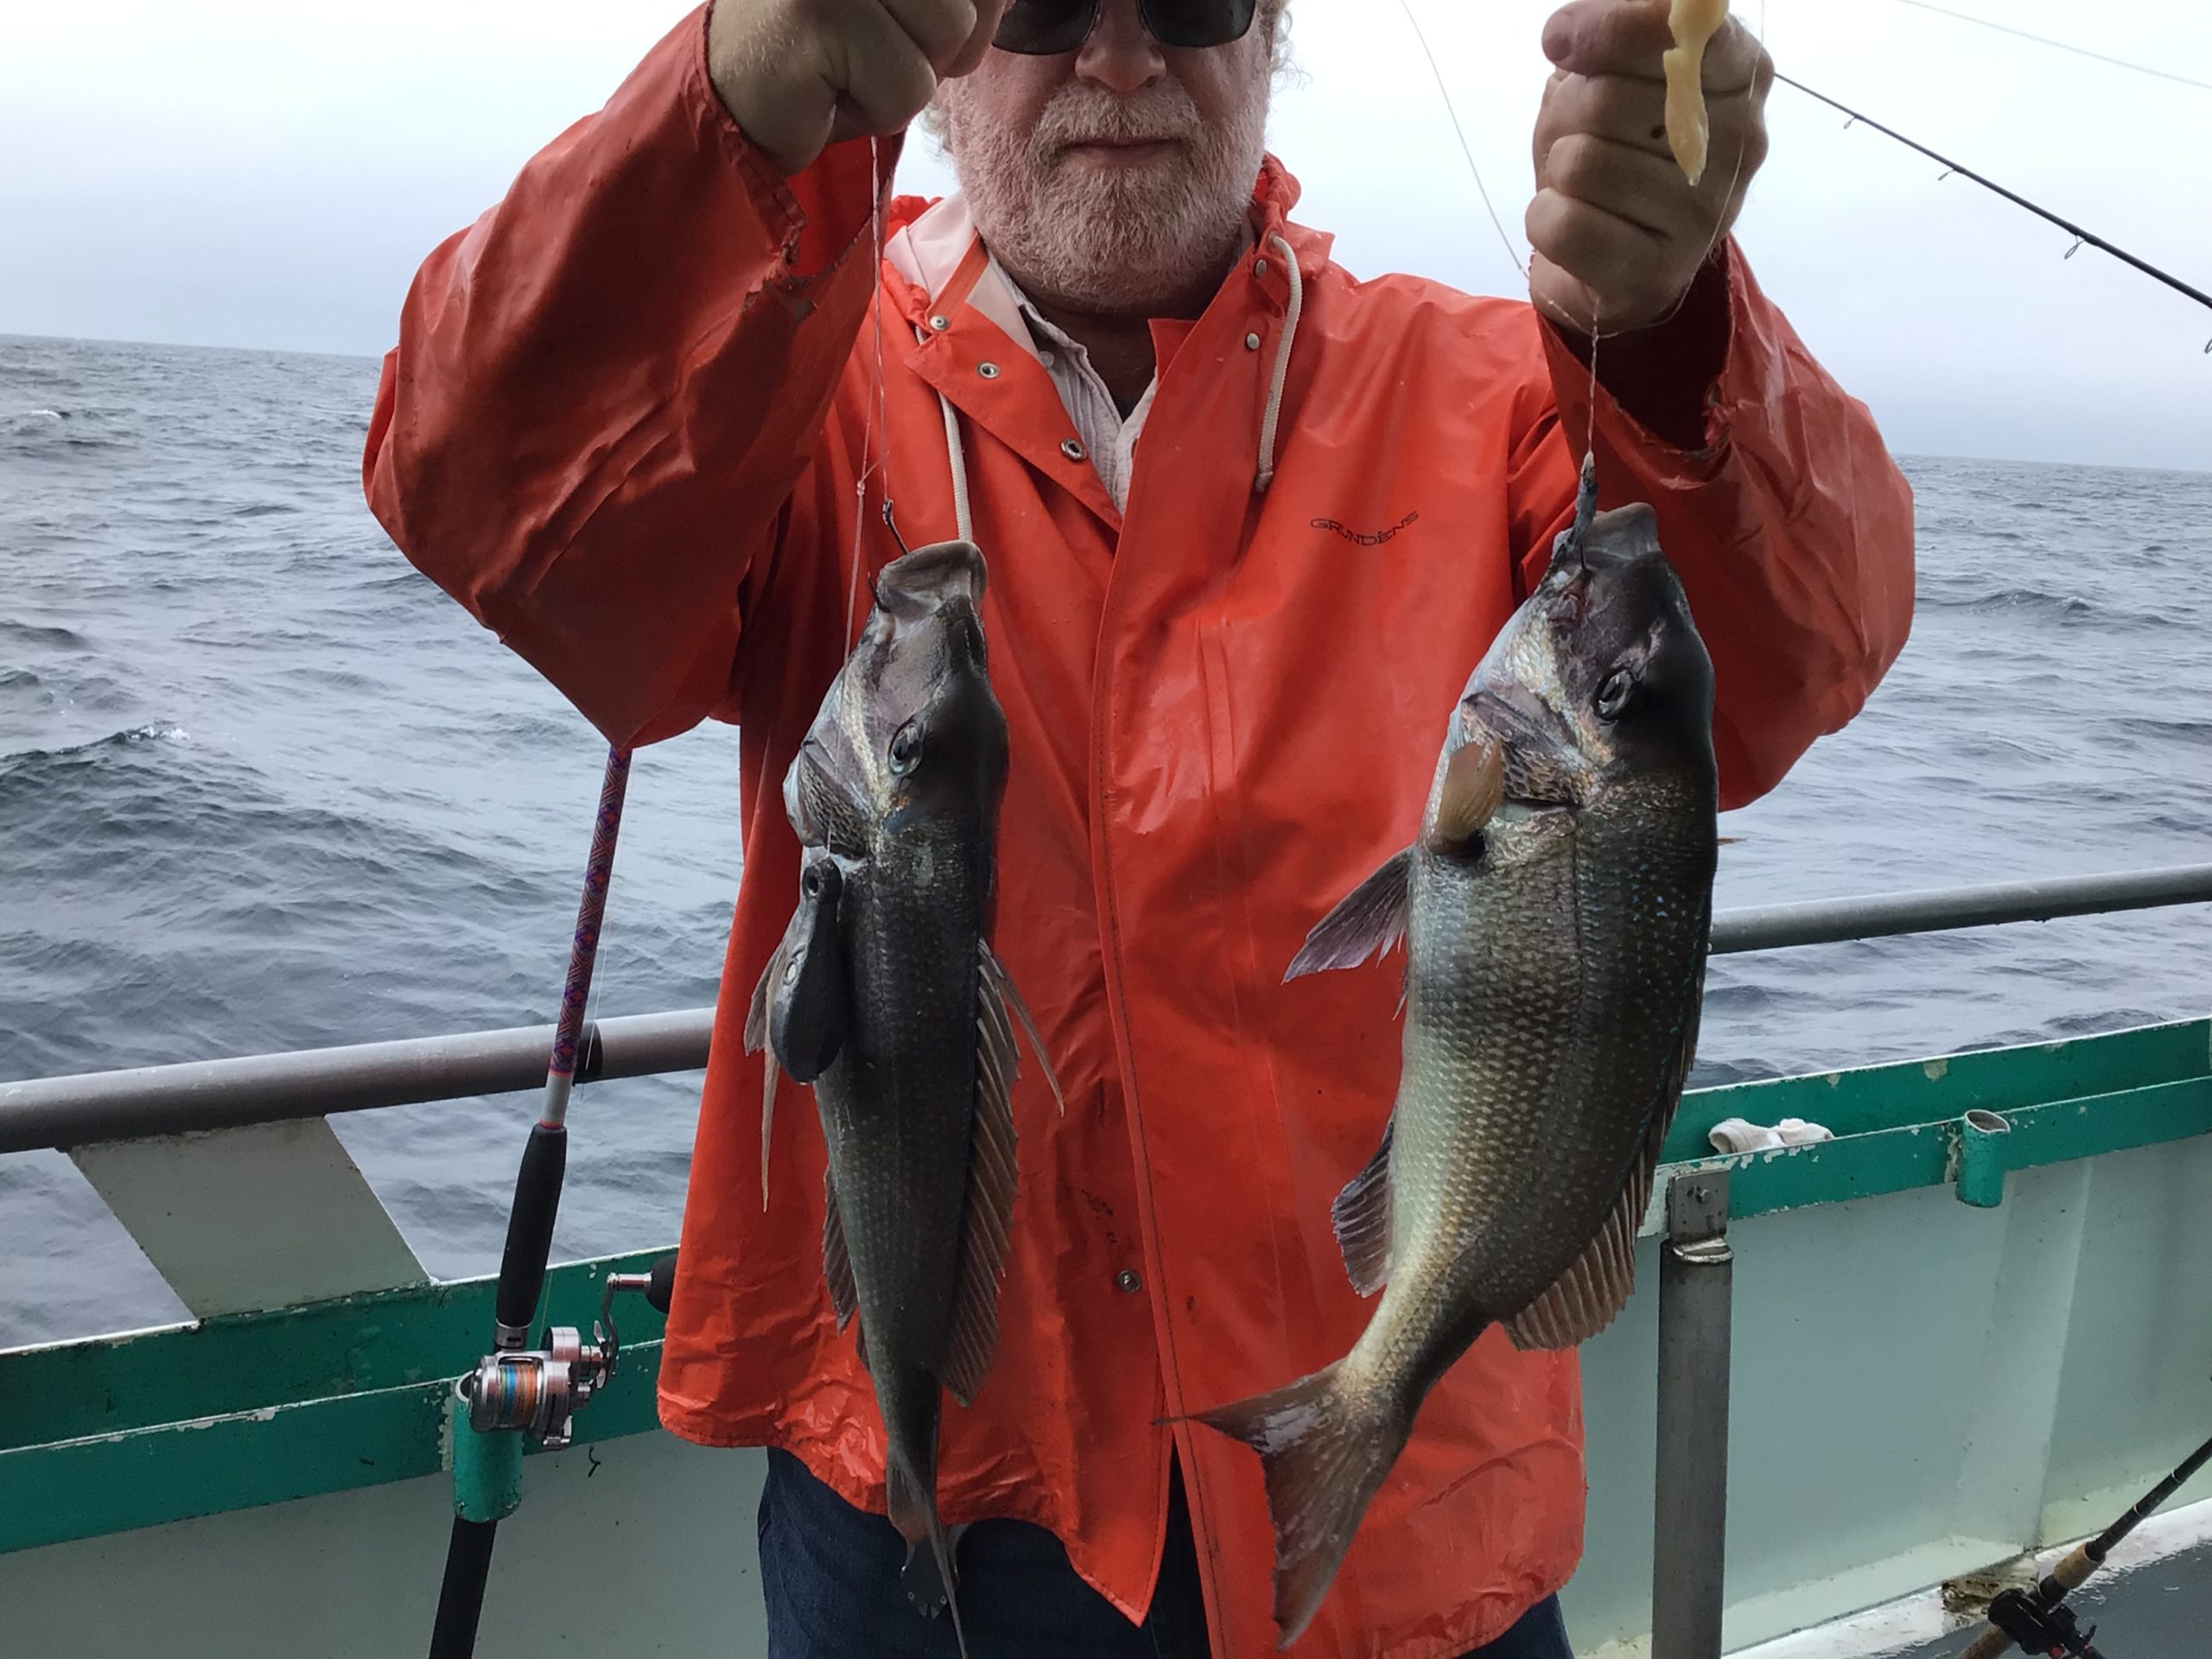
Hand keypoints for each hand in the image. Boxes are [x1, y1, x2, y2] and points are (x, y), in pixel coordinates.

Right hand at [707, 0, 1012, 175]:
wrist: (727, 99)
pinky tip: (828, 91)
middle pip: (969, 5)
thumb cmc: (824, 54)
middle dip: (936, 49)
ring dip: (905, 78)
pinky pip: (907, 85)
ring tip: (850, 69)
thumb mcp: (907, 10)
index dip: (968, 14)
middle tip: (871, 55)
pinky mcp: (822, 14)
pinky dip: (876, 108)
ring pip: (948, 37)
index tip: (904, 35)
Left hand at [1528, 0, 1771, 335]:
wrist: (1616, 259)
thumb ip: (1608, 35)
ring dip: (1558, 173)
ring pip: (1581, 163)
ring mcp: (1705, 213)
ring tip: (1585, 187)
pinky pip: (1564, 225)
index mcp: (1740, 72)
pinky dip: (1545, 221)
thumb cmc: (1617, 149)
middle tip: (1581, 135)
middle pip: (1606, 99)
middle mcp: (1741, 140)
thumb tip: (1566, 35)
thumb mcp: (1612, 74)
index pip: (1677, 26)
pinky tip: (1575, 224)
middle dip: (1568, 114)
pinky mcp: (1658, 272)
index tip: (1562, 42)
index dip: (1605, 29)